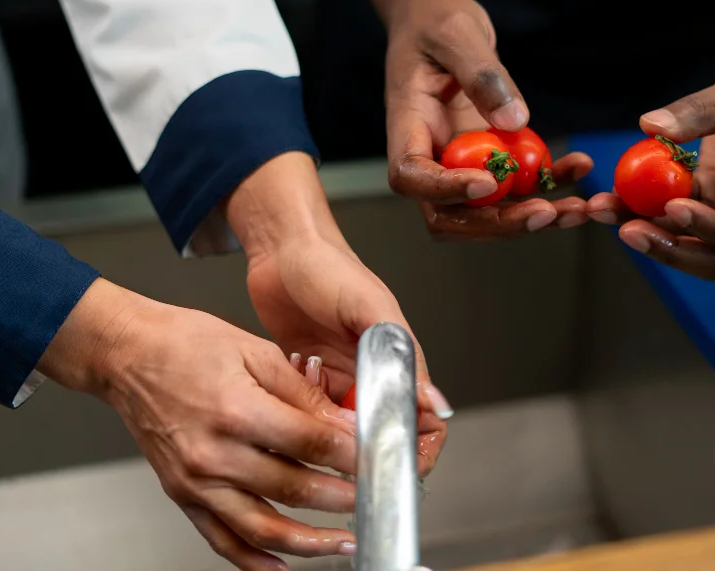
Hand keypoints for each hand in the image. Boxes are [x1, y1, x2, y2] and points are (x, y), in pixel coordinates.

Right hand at [40, 279, 358, 570]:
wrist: (126, 354)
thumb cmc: (183, 344)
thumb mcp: (255, 351)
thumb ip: (303, 393)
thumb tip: (345, 423)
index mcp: (236, 410)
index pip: (310, 443)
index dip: (351, 455)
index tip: (378, 460)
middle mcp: (213, 453)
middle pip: (293, 489)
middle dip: (342, 499)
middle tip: (373, 499)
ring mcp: (195, 480)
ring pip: (262, 528)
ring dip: (309, 543)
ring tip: (342, 543)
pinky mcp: (182, 495)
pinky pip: (221, 539)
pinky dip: (254, 560)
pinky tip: (283, 565)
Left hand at [225, 154, 449, 476]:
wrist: (280, 249)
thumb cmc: (329, 266)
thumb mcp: (368, 305)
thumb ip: (400, 352)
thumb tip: (435, 402)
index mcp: (400, 359)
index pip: (425, 421)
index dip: (417, 448)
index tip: (396, 464)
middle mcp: (374, 376)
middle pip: (382, 434)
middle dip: (360, 444)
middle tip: (336, 434)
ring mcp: (341, 381)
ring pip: (341, 430)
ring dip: (324, 421)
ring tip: (310, 382)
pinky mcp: (309, 382)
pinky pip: (309, 415)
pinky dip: (298, 406)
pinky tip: (294, 372)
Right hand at [386, 0, 593, 238]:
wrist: (438, 24)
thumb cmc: (435, 22)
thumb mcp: (456, 33)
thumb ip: (482, 75)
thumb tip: (515, 121)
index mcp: (408, 127)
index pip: (411, 176)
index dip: (446, 190)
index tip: (487, 182)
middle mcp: (431, 157)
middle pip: (450, 214)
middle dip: (498, 223)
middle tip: (545, 212)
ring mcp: (461, 165)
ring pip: (487, 213)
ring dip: (531, 219)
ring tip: (577, 211)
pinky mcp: (491, 160)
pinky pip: (518, 187)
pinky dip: (550, 185)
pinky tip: (580, 168)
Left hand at [587, 45, 714, 280]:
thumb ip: (700, 110)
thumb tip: (651, 126)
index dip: (713, 227)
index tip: (671, 207)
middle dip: (674, 251)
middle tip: (629, 232)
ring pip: (696, 246)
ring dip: (652, 236)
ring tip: (606, 211)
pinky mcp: (714, 203)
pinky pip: (679, 220)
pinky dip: (647, 214)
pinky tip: (612, 199)